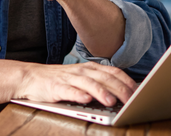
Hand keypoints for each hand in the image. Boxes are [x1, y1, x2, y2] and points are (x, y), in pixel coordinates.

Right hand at [16, 62, 135, 105]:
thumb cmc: (59, 80)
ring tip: (111, 102)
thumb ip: (98, 83)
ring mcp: (69, 79)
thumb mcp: (81, 78)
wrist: (31, 77)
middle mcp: (82, 71)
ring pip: (88, 84)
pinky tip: (85, 99)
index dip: (127, 81)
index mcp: (90, 68)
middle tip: (131, 100)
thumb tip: (120, 93)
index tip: (139, 91)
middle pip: (105, 78)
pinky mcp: (56, 88)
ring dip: (101, 92)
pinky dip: (78, 95)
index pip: (113, 72)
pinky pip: (69, 91)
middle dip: (120, 89)